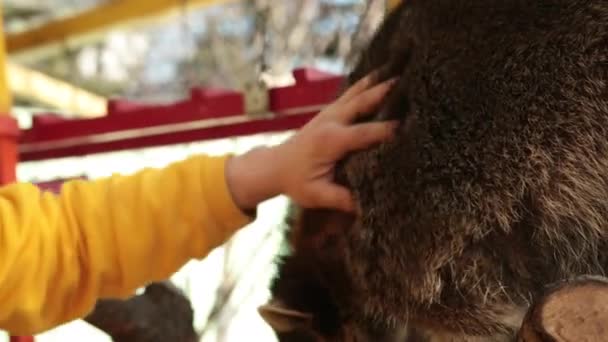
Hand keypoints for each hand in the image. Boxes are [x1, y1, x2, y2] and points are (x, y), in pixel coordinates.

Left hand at [227, 73, 397, 211]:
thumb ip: (343, 199)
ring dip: (380, 80)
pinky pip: (353, 92)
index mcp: (331, 140)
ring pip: (359, 91)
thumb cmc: (295, 182)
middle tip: (414, 79)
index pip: (368, 132)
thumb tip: (370, 208)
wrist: (274, 166)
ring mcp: (330, 112)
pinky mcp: (330, 111)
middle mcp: (332, 121)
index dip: (391, 129)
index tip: (415, 124)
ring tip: (403, 66)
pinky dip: (368, 83)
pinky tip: (383, 73)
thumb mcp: (317, 195)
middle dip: (389, 91)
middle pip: (365, 101)